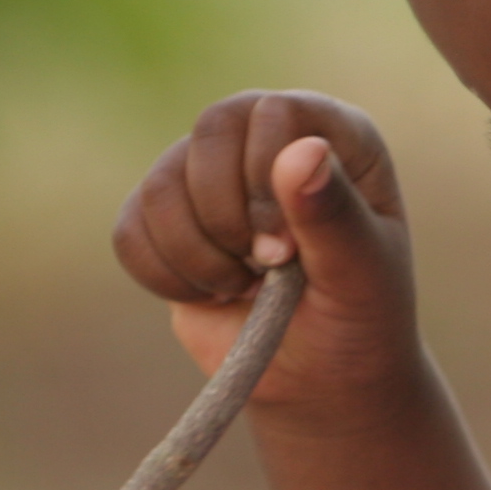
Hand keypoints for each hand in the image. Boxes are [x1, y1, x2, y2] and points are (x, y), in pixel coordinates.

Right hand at [110, 91, 420, 426]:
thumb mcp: (361, 274)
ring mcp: (210, 175)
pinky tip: (209, 295)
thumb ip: (335, 216)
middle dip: (226, 217)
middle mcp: (266, 138)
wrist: (317, 375)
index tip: (285, 250)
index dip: (265, 178)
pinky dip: (163, 276)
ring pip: (160, 186)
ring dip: (197, 256)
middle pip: (210, 130)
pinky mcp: (166, 219)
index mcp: (331, 135)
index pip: (273, 113)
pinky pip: (130, 231)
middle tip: (263, 269)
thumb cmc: (355, 321)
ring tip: (243, 287)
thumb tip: (303, 152)